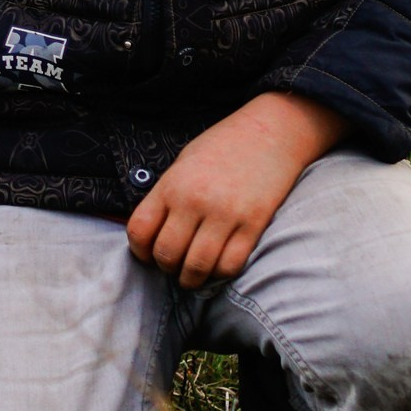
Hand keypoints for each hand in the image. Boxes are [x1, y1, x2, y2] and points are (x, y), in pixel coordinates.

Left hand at [127, 91, 347, 287]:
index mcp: (171, 185)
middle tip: (172, 266)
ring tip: (191, 275)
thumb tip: (152, 233)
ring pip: (197, 266)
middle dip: (165, 267)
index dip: (138, 250)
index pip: (139, 230)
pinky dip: (220, 274)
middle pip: (166, 253)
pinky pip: (230, 265)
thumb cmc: (223, 147)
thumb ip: (167, 197)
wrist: (271, 132)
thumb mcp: (183, 164)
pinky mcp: (254, 224)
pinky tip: (217, 268)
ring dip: (190, 278)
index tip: (146, 255)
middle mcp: (194, 201)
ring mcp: (225, 214)